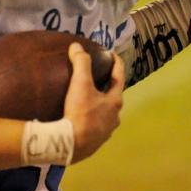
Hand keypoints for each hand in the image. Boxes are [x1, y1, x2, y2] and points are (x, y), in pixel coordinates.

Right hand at [64, 43, 124, 162]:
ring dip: (100, 104)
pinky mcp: (96, 142)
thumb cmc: (80, 112)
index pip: (119, 77)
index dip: (116, 63)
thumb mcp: (80, 84)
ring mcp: (106, 131)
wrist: (72, 144)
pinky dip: (91, 119)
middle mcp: (115, 117)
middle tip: (98, 77)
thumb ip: (80, 63)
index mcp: (115, 101)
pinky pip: (96, 126)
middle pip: (114, 96)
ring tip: (88, 98)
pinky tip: (82, 118)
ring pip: (106, 113)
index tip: (112, 54)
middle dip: (108, 86)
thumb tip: (77, 46)